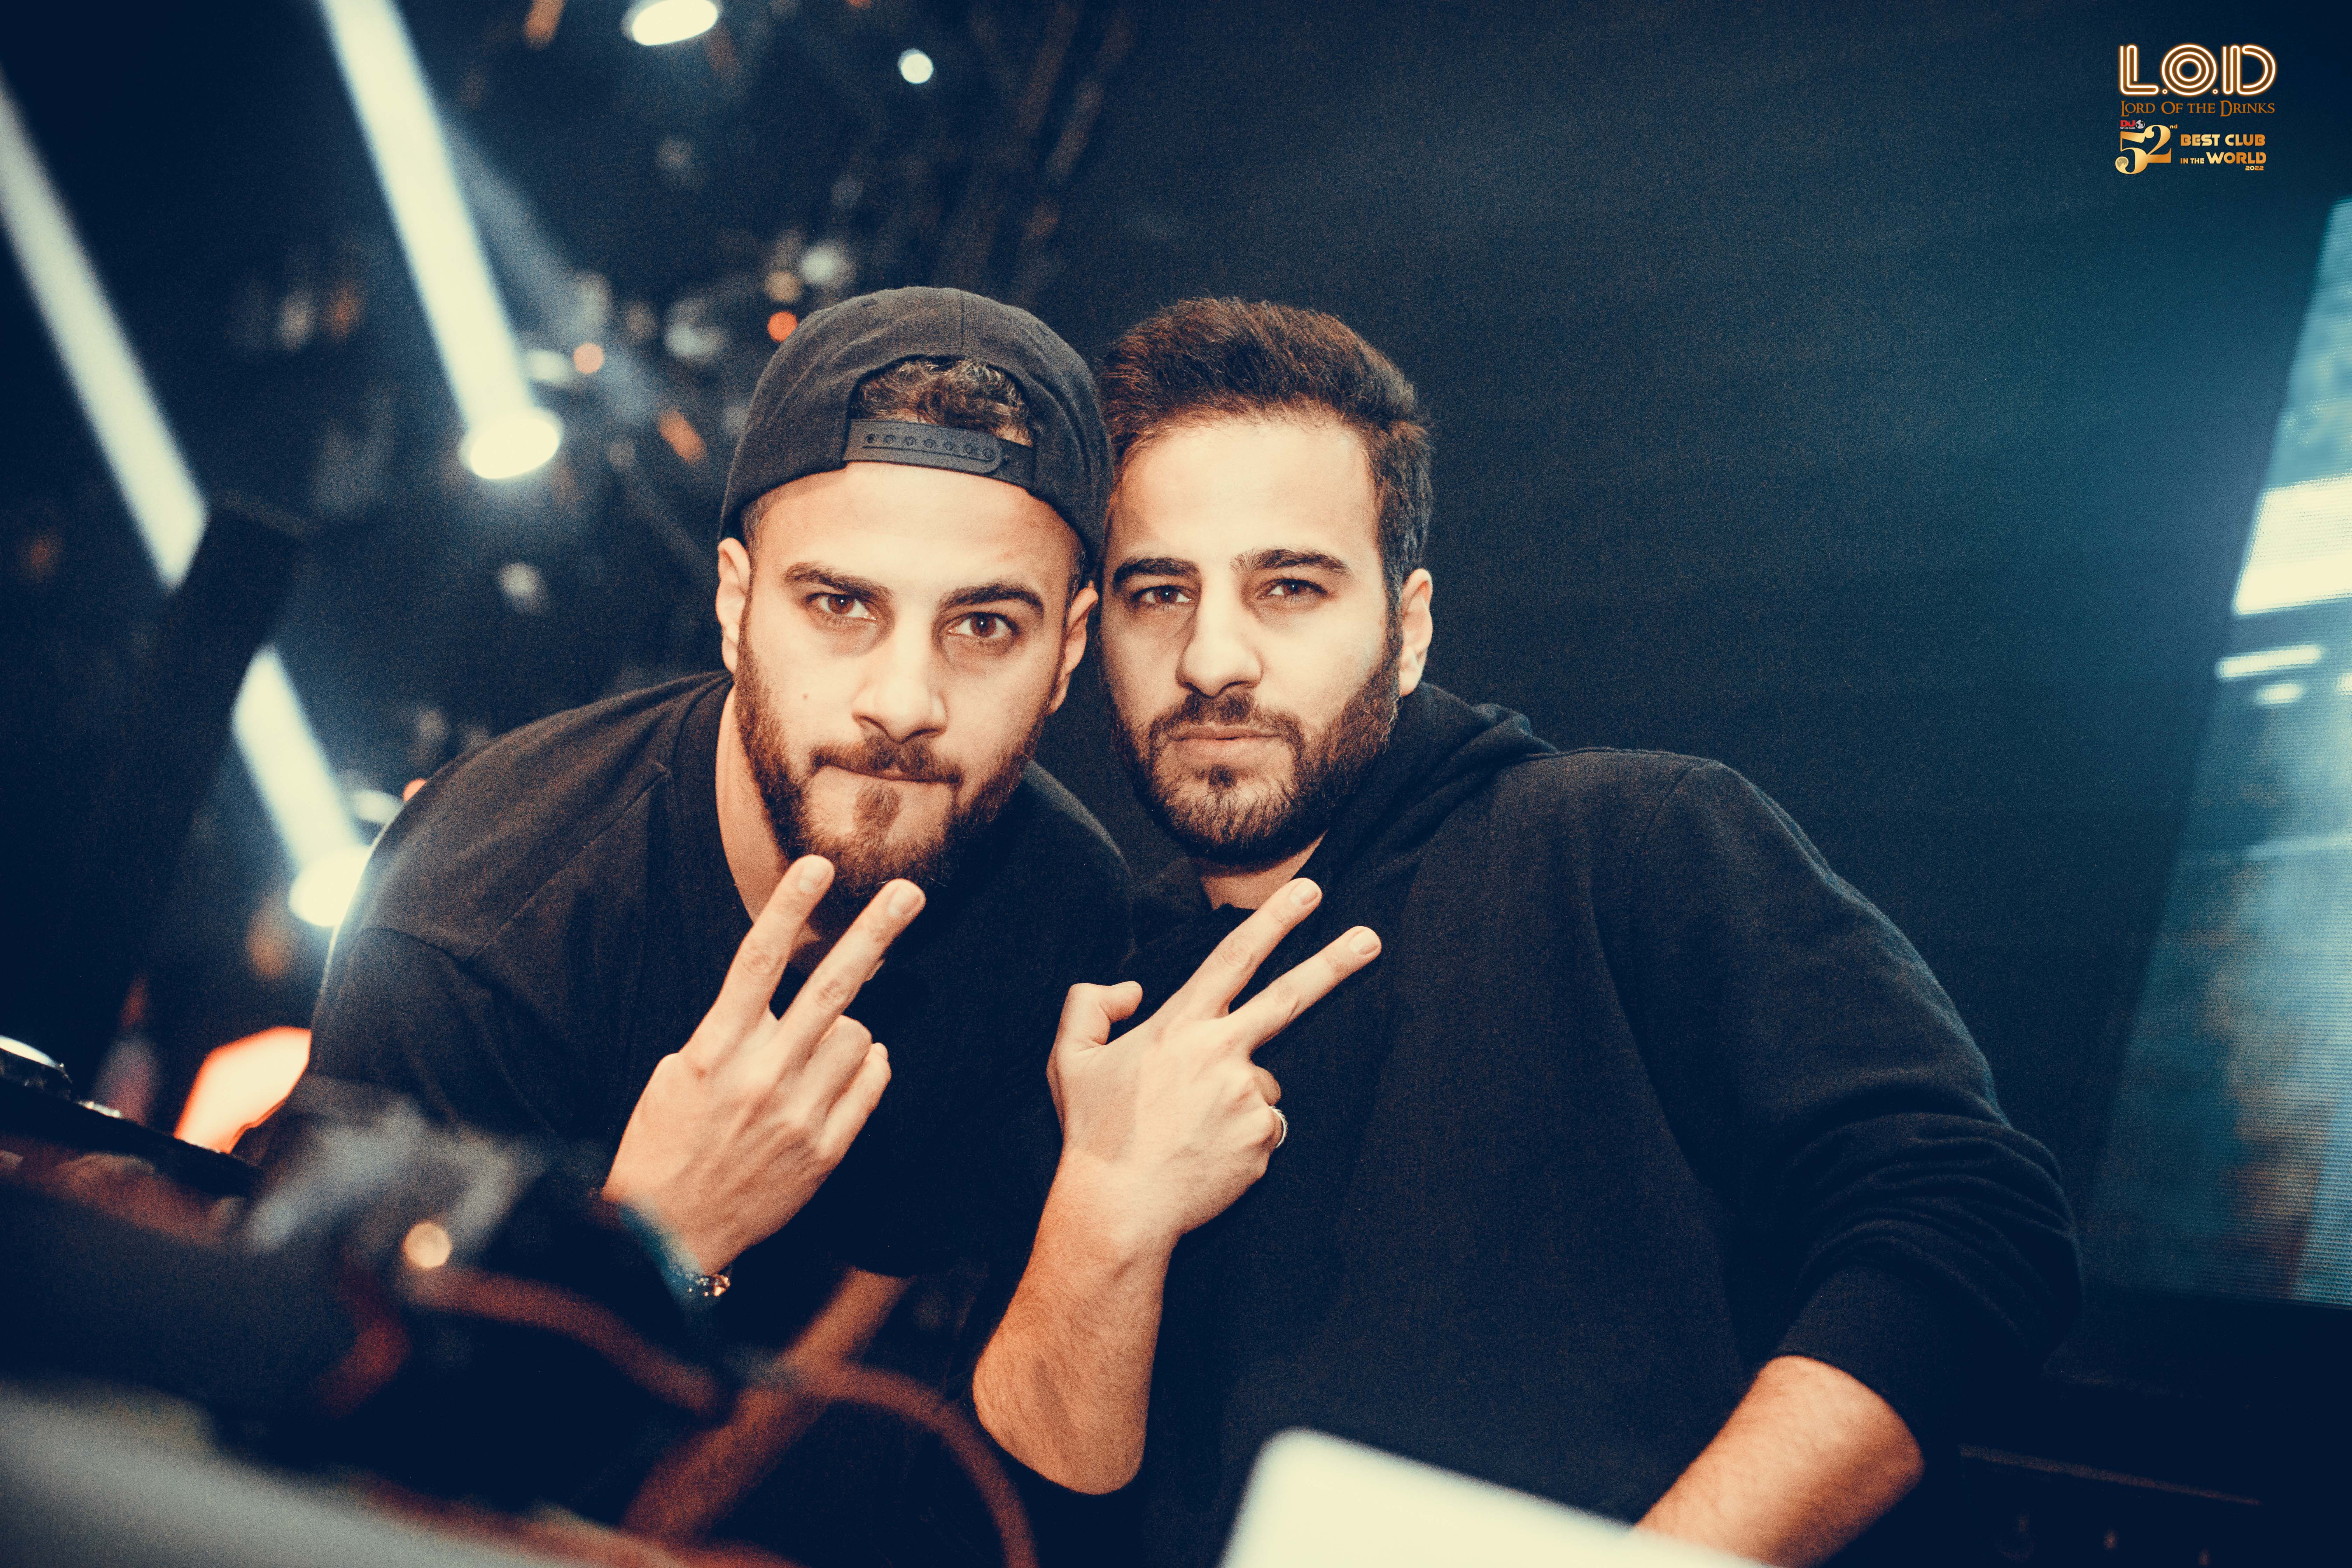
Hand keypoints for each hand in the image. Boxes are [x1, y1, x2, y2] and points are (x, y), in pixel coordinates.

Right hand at [603, 856, 918, 1272]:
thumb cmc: (667, 1143)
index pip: (758, 962)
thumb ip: (729, 1030)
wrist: (668, 1232)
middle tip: (909, 893)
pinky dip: (866, 1065)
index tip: (817, 866)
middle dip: (874, 932)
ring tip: (812, 1053)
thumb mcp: (679, 1073)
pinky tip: (845, 1070)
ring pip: (858, 1034)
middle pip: (831, 986)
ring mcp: (800, 1113)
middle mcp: (763, 1076)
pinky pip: (871, 1081)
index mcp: (717, 1050)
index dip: (788, 908)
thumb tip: (780, 995)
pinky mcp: (827, 1149)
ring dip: (844, 1031)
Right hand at [1047, 878, 1379, 1253]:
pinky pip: (1263, 1128)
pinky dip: (1241, 1136)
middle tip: (1371, 939)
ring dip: (1238, 1096)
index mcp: (1179, 1027)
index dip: (1273, 920)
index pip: (1233, 958)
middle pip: (1289, 997)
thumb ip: (1090, 1006)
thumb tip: (1133, 989)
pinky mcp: (1262, 1138)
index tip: (1310, 893)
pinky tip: (1206, 1152)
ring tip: (1193, 1128)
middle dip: (1334, 963)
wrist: (1120, 1208)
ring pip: (1260, 1083)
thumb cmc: (1095, 1133)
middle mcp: (1220, 1053)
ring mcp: (1246, 1096)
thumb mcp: (1071, 1058)